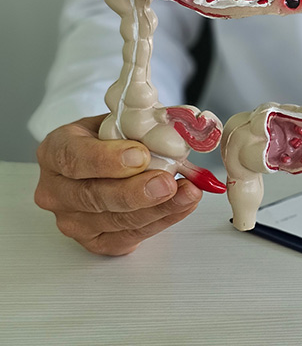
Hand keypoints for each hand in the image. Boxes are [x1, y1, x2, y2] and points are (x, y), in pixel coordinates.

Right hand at [34, 115, 202, 254]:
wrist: (105, 158)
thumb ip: (138, 123)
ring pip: (116, 220)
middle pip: (93, 196)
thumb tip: (173, 131)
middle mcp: (57, 190)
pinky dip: (163, 220)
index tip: (140, 155)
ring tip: (188, 192)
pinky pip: (130, 235)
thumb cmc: (110, 138)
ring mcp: (73, 220)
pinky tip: (182, 205)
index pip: (73, 158)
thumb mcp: (119, 118)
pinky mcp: (95, 241)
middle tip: (167, 182)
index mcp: (56, 151)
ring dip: (158, 208)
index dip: (107, 159)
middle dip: (135, 192)